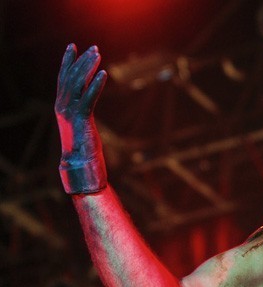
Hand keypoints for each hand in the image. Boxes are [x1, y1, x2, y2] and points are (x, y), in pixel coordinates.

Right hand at [54, 44, 107, 193]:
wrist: (79, 166)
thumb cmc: (83, 149)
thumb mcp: (81, 125)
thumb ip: (81, 113)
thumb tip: (86, 107)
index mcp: (61, 107)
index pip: (63, 78)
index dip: (67, 62)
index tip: (73, 47)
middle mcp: (62, 106)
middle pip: (71, 77)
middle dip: (81, 61)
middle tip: (93, 48)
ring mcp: (70, 113)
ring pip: (78, 84)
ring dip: (88, 67)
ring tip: (98, 55)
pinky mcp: (81, 120)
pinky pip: (89, 98)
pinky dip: (96, 84)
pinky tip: (104, 73)